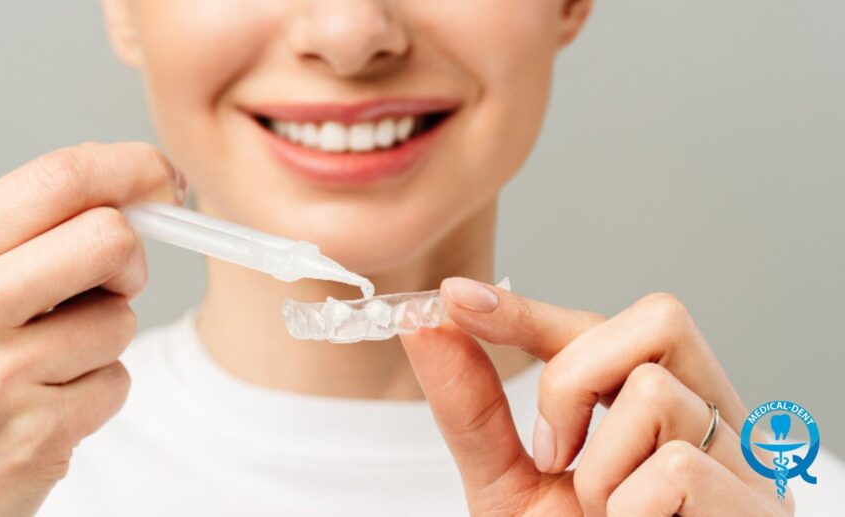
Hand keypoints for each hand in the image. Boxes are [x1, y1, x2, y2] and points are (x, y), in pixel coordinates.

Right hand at [0, 143, 183, 515]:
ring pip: (121, 319)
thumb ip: (20, 236)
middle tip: (109, 282)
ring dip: (101, 339)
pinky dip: (95, 392)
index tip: (162, 178)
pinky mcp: (35, 438)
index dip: (130, 168)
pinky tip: (42, 408)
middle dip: (129, 260)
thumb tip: (128, 191)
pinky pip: (117, 382)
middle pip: (110, 239)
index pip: (57, 179)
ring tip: (40, 366)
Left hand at [401, 278, 791, 515]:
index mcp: (652, 410)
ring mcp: (744, 464)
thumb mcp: (511, 486)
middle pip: (658, 320)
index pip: (598, 328)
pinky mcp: (758, 511)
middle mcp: (709, 422)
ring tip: (604, 515)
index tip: (456, 298)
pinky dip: (629, 509)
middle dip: (573, 377)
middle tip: (551, 454)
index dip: (526, 310)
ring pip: (658, 392)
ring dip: (598, 467)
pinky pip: (678, 468)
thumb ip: (475, 411)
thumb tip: (426, 328)